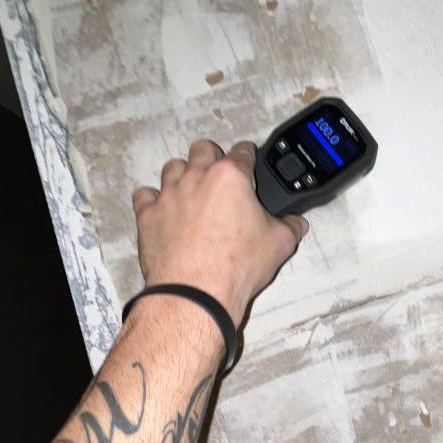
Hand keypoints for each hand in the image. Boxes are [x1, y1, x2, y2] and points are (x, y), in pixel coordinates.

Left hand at [132, 139, 308, 326]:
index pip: (243, 151)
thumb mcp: (280, 244)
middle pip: (203, 149)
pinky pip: (145, 194)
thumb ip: (291, 225)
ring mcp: (169, 194)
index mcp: (231, 177)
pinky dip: (154, 199)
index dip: (249, 156)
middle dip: (213, 157)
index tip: (249, 161)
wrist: (195, 293)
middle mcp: (197, 177)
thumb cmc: (234, 267)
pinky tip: (163, 210)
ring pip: (172, 166)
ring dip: (183, 174)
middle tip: (220, 177)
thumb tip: (297, 222)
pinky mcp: (148, 214)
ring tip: (192, 192)